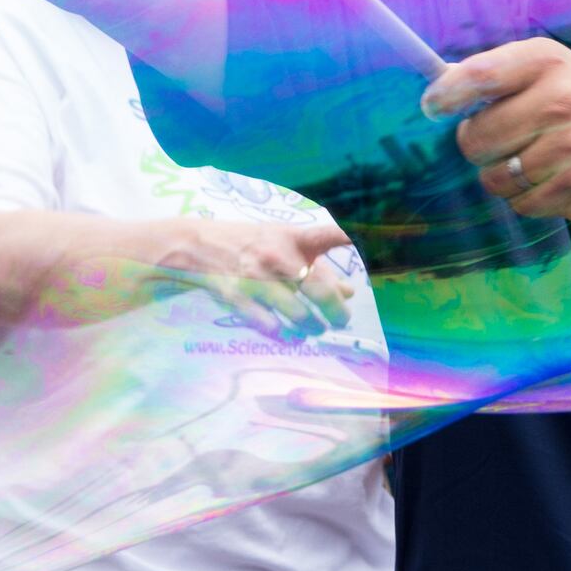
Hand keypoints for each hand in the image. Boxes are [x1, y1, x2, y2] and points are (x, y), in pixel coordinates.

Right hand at [137, 218, 360, 339]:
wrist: (195, 246)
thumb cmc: (249, 242)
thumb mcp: (283, 243)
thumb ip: (319, 267)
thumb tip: (351, 292)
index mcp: (294, 238)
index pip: (330, 235)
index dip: (352, 238)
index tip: (375, 240)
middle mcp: (278, 256)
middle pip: (321, 290)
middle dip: (337, 312)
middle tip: (341, 320)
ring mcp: (257, 277)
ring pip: (298, 314)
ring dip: (313, 327)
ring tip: (316, 329)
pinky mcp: (237, 297)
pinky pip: (269, 326)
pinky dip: (284, 335)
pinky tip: (289, 336)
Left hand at [424, 39, 570, 225]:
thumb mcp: (542, 66)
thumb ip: (491, 72)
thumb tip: (437, 93)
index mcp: (548, 62)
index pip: (480, 76)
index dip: (447, 95)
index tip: (434, 106)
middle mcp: (564, 103)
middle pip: (478, 139)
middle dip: (478, 144)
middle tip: (500, 138)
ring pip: (496, 180)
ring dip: (501, 176)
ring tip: (527, 159)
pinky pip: (523, 205)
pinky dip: (526, 198)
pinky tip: (548, 179)